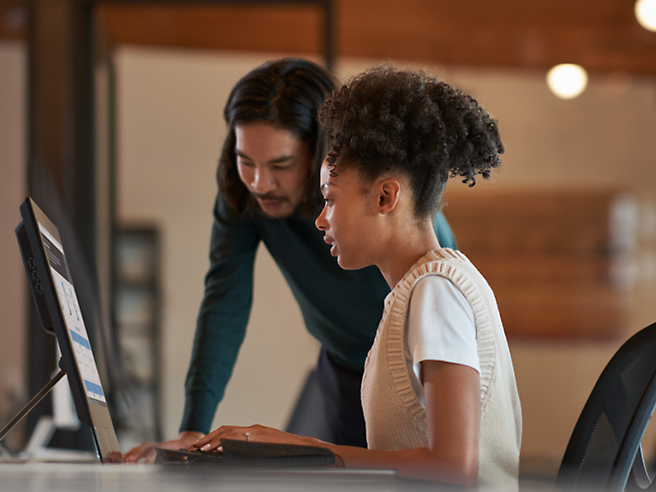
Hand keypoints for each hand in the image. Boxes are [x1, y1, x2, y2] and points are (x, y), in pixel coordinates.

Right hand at [123, 430, 204, 462]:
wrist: (193, 438)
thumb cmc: (193, 446)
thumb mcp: (194, 450)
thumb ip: (189, 453)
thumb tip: (186, 457)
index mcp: (174, 444)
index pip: (161, 448)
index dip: (153, 455)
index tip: (146, 462)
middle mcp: (164, 443)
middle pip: (149, 446)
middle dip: (138, 453)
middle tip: (129, 462)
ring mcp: (159, 444)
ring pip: (144, 447)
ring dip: (134, 453)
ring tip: (124, 461)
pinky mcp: (156, 447)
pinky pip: (143, 449)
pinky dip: (134, 453)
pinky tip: (127, 458)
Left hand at [192, 424, 320, 452]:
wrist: (306, 448)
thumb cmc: (287, 451)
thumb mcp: (266, 448)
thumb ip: (251, 449)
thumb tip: (230, 456)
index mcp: (254, 431)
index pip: (229, 430)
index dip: (213, 437)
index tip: (201, 445)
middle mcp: (255, 429)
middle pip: (226, 429)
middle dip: (209, 438)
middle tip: (196, 447)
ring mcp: (258, 433)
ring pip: (231, 433)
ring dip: (215, 441)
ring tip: (203, 449)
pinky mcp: (263, 438)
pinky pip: (242, 439)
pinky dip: (229, 443)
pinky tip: (221, 450)